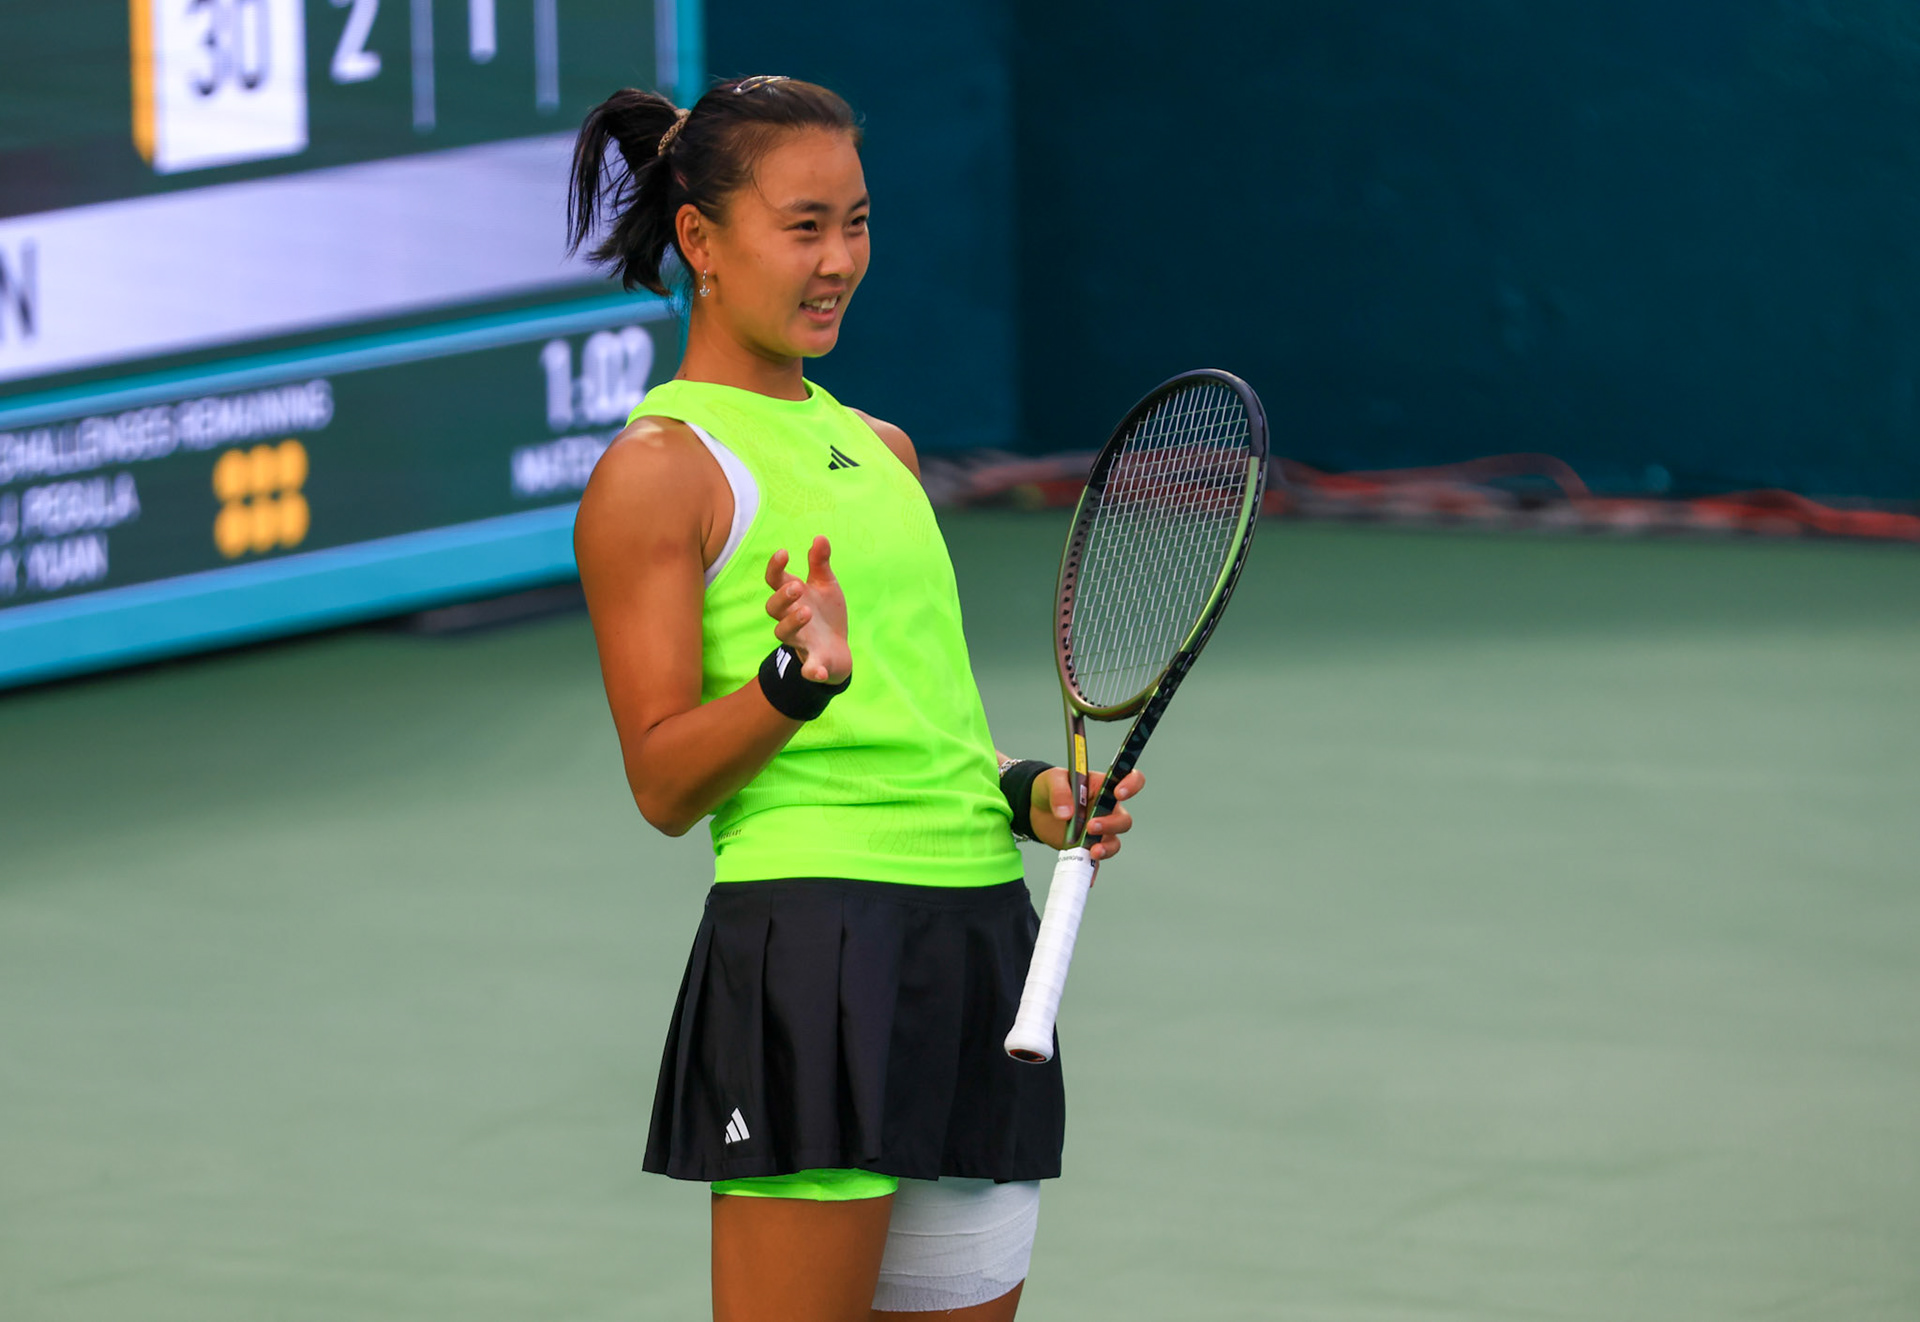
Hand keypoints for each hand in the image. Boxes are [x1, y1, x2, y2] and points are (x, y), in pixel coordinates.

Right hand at [764, 536, 851, 683]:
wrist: (838, 649)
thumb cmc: (826, 614)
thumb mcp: (826, 585)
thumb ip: (820, 564)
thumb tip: (820, 537)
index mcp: (793, 598)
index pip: (775, 581)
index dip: (774, 567)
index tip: (784, 552)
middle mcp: (791, 619)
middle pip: (773, 609)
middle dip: (782, 597)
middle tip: (797, 586)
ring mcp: (801, 641)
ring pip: (784, 634)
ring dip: (792, 622)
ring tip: (806, 612)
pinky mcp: (814, 662)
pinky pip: (808, 668)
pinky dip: (812, 670)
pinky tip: (817, 671)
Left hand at [1028, 767, 1144, 861]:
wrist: (1034, 808)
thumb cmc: (1048, 787)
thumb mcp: (1051, 781)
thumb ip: (1060, 793)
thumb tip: (1067, 813)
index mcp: (1102, 786)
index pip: (1130, 780)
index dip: (1131, 785)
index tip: (1118, 794)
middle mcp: (1106, 809)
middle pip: (1123, 819)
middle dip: (1111, 825)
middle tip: (1091, 826)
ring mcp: (1098, 830)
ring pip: (1113, 842)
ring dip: (1106, 848)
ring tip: (1091, 851)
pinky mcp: (1086, 846)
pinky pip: (1095, 861)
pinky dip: (1092, 869)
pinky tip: (1087, 876)